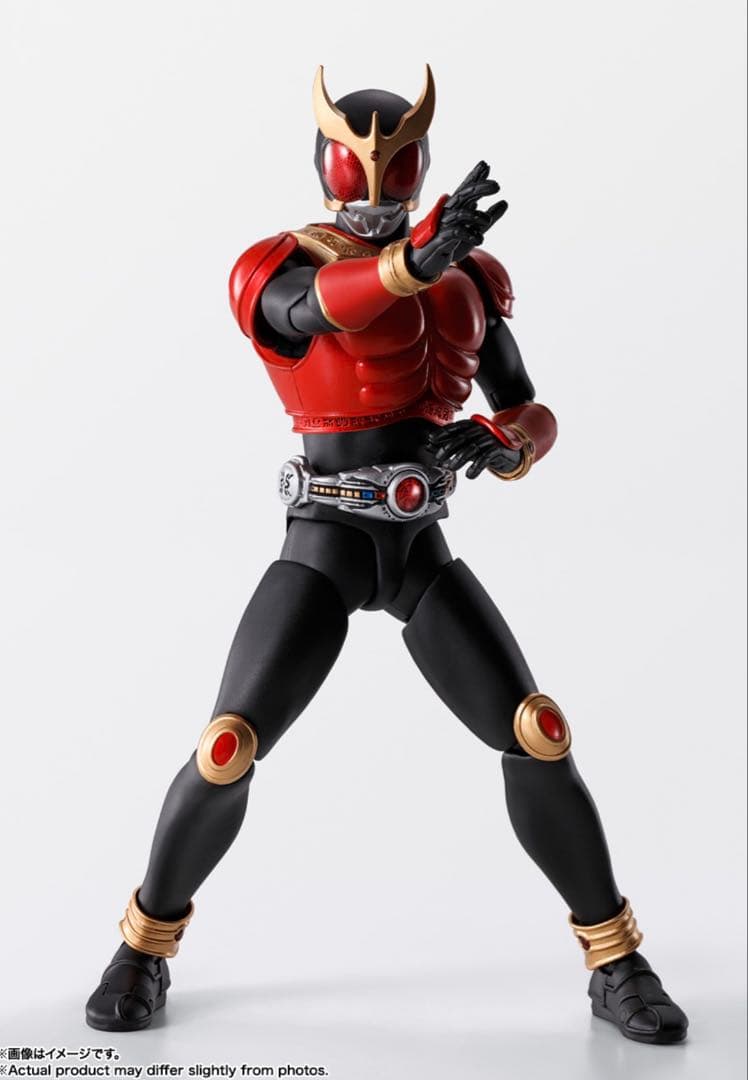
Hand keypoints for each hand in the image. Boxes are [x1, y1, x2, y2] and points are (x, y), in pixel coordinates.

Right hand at [407, 161, 507, 280]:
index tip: (486, 165)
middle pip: (464, 195)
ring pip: (460, 213)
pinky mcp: (440, 239)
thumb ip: (489, 217)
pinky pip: (455, 232)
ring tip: (487, 221)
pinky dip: (470, 234)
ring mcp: (443, 225)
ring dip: (476, 216)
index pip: (465, 189)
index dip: (475, 177)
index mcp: (455, 208)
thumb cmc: (449, 243)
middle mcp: (448, 212)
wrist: (426, 262)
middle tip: (496, 186)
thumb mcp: (474, 229)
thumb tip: (505, 202)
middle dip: (479, 188)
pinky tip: (479, 239)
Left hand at [427, 419, 520, 478]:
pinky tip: (469, 475)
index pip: (456, 427)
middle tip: (439, 458)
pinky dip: (476, 467)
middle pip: (462, 437)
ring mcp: (490, 439)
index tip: (432, 439)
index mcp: (473, 425)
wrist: (510, 448)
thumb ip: (451, 444)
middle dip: (448, 448)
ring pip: (472, 448)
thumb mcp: (468, 442)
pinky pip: (486, 458)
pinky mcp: (498, 450)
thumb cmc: (485, 445)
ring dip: (459, 458)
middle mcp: (481, 430)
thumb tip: (430, 446)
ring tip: (451, 467)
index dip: (443, 433)